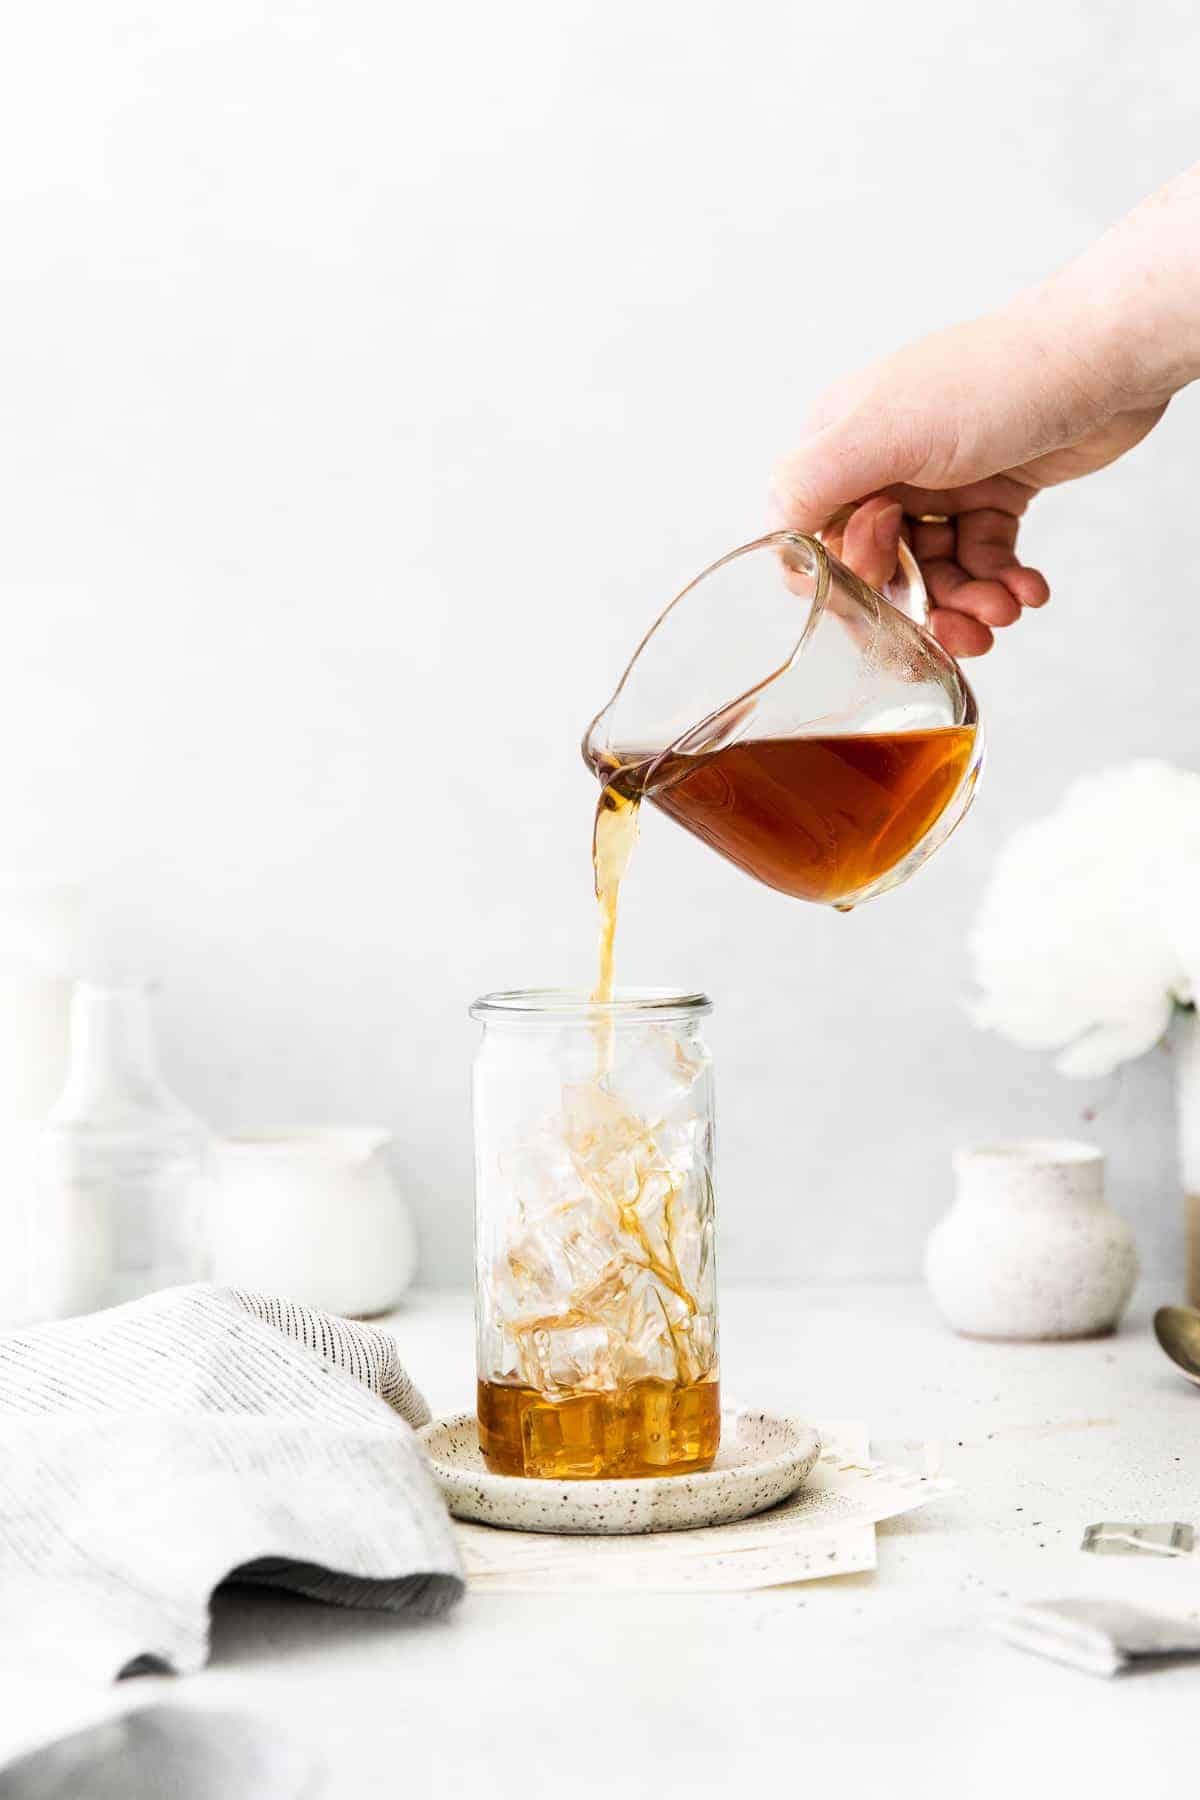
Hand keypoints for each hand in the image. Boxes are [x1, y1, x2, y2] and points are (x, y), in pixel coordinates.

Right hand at [770, 305, 1168, 656]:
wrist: (1106, 356)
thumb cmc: (995, 380)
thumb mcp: (884, 430)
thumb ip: (813, 482)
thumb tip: (777, 538)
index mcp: (842, 443)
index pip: (814, 538)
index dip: (849, 575)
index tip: (890, 574)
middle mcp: (884, 465)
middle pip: (879, 568)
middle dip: (919, 606)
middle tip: (962, 629)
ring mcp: (940, 482)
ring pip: (934, 572)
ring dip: (968, 604)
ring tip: (1005, 611)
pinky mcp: (993, 495)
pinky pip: (982, 561)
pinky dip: (1003, 583)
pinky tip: (1027, 591)